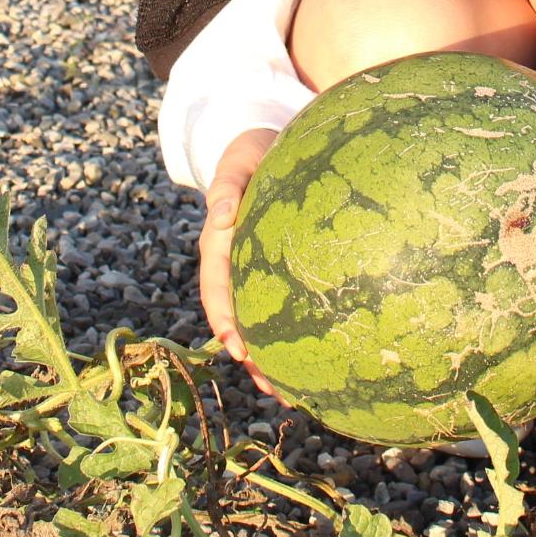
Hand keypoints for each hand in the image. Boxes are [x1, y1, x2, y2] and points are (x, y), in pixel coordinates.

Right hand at [198, 126, 279, 396]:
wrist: (265, 143)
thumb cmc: (251, 150)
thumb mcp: (238, 160)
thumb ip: (228, 185)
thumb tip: (221, 214)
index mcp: (219, 241)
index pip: (217, 287)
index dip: (225, 319)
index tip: (238, 348)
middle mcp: (233, 263)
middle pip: (237, 318)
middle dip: (252, 356)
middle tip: (274, 388)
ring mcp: (254, 270)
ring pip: (259, 320)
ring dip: (272, 357)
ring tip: (295, 393)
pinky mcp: (277, 270)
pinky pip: (282, 305)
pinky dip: (295, 334)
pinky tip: (319, 356)